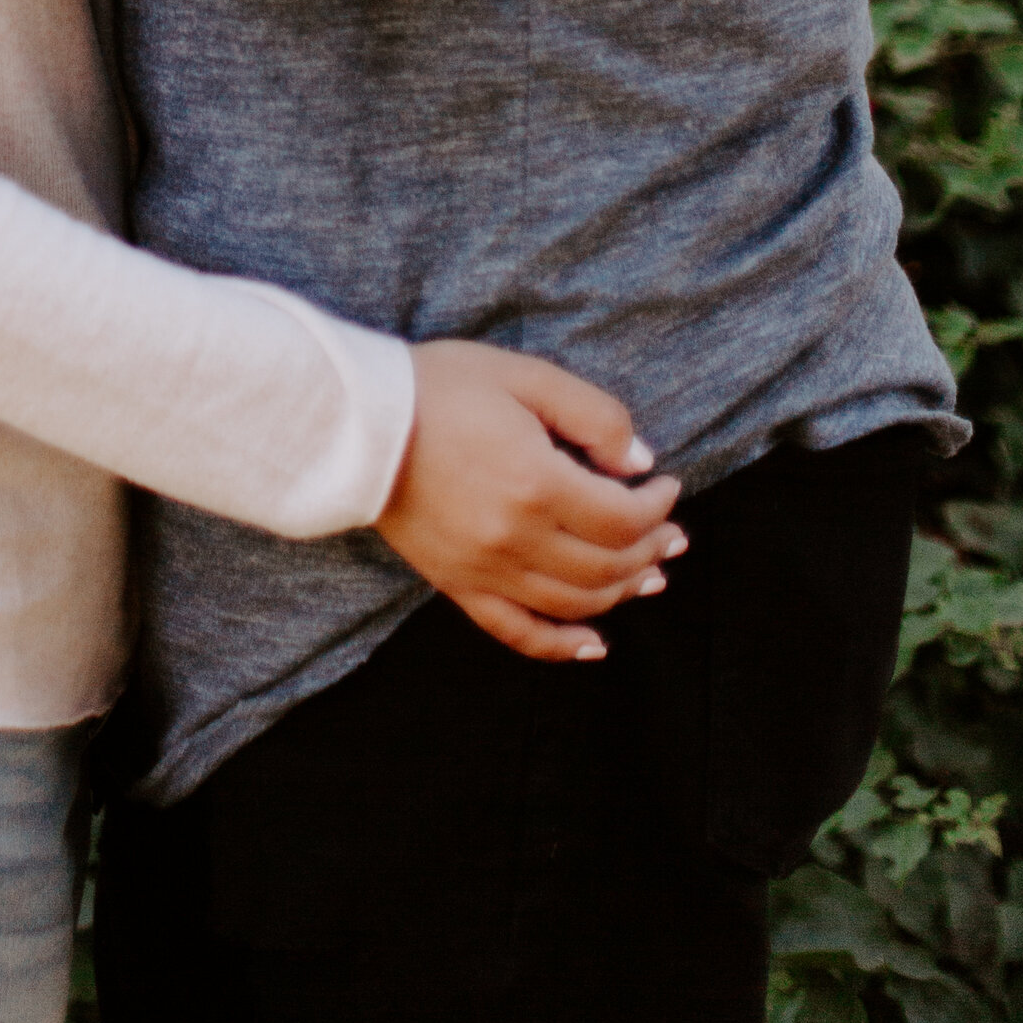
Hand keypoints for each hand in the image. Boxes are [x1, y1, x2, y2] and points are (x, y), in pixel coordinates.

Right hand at [375, 344, 684, 665]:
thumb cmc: (437, 387)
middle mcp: (517, 538)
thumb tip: (638, 460)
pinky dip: (561, 646)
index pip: (623, 517)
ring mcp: (486, 569)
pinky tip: (594, 644)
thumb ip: (591, 413)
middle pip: (607, 565)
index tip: (666, 485)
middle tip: (670, 533)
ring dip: (621, 592)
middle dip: (650, 549)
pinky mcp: (457, 584)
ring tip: (648, 575)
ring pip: (574, 603)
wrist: (352, 420)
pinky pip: (517, 631)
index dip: (658, 506)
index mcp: (537, 483)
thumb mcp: (522, 376)